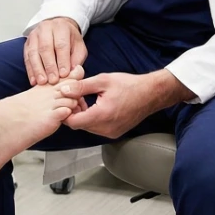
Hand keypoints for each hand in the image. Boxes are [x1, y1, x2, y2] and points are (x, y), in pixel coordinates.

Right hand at [24, 17, 86, 85]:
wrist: (58, 29)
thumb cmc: (69, 40)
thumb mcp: (79, 47)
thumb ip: (77, 59)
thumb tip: (72, 73)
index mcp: (61, 27)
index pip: (61, 44)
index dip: (62, 60)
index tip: (64, 74)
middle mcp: (46, 28)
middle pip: (45, 48)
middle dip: (49, 66)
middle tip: (53, 80)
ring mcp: (34, 35)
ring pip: (33, 52)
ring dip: (37, 69)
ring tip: (42, 82)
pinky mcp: (27, 43)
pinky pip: (26, 57)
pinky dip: (30, 70)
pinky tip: (34, 80)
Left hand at [61, 70, 193, 138]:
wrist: (150, 94)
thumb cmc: (129, 85)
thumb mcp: (102, 81)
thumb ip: (81, 86)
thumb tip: (63, 89)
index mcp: (101, 115)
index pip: (72, 122)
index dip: (65, 110)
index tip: (67, 98)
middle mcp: (106, 128)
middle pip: (78, 125)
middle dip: (73, 111)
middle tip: (75, 96)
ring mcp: (111, 132)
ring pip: (87, 127)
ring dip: (82, 115)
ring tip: (85, 99)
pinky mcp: (115, 133)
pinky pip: (96, 128)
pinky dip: (91, 118)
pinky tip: (95, 105)